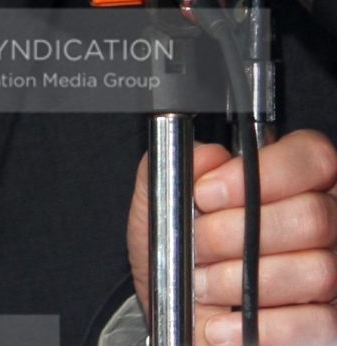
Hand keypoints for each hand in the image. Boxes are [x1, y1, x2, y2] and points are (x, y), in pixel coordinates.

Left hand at [128, 130, 336, 345]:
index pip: (311, 157)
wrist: (179, 314)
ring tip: (202, 284)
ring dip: (241, 281)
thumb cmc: (183, 254)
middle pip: (314, 217)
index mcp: (296, 183)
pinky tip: (220, 325)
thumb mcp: (163, 203)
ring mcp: (335, 272)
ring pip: (318, 271)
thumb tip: (207, 156)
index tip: (205, 194)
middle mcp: (328, 224)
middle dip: (236, 234)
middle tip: (195, 245)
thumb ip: (180, 169)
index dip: (262, 173)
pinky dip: (263, 326)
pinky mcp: (332, 320)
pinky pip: (319, 322)